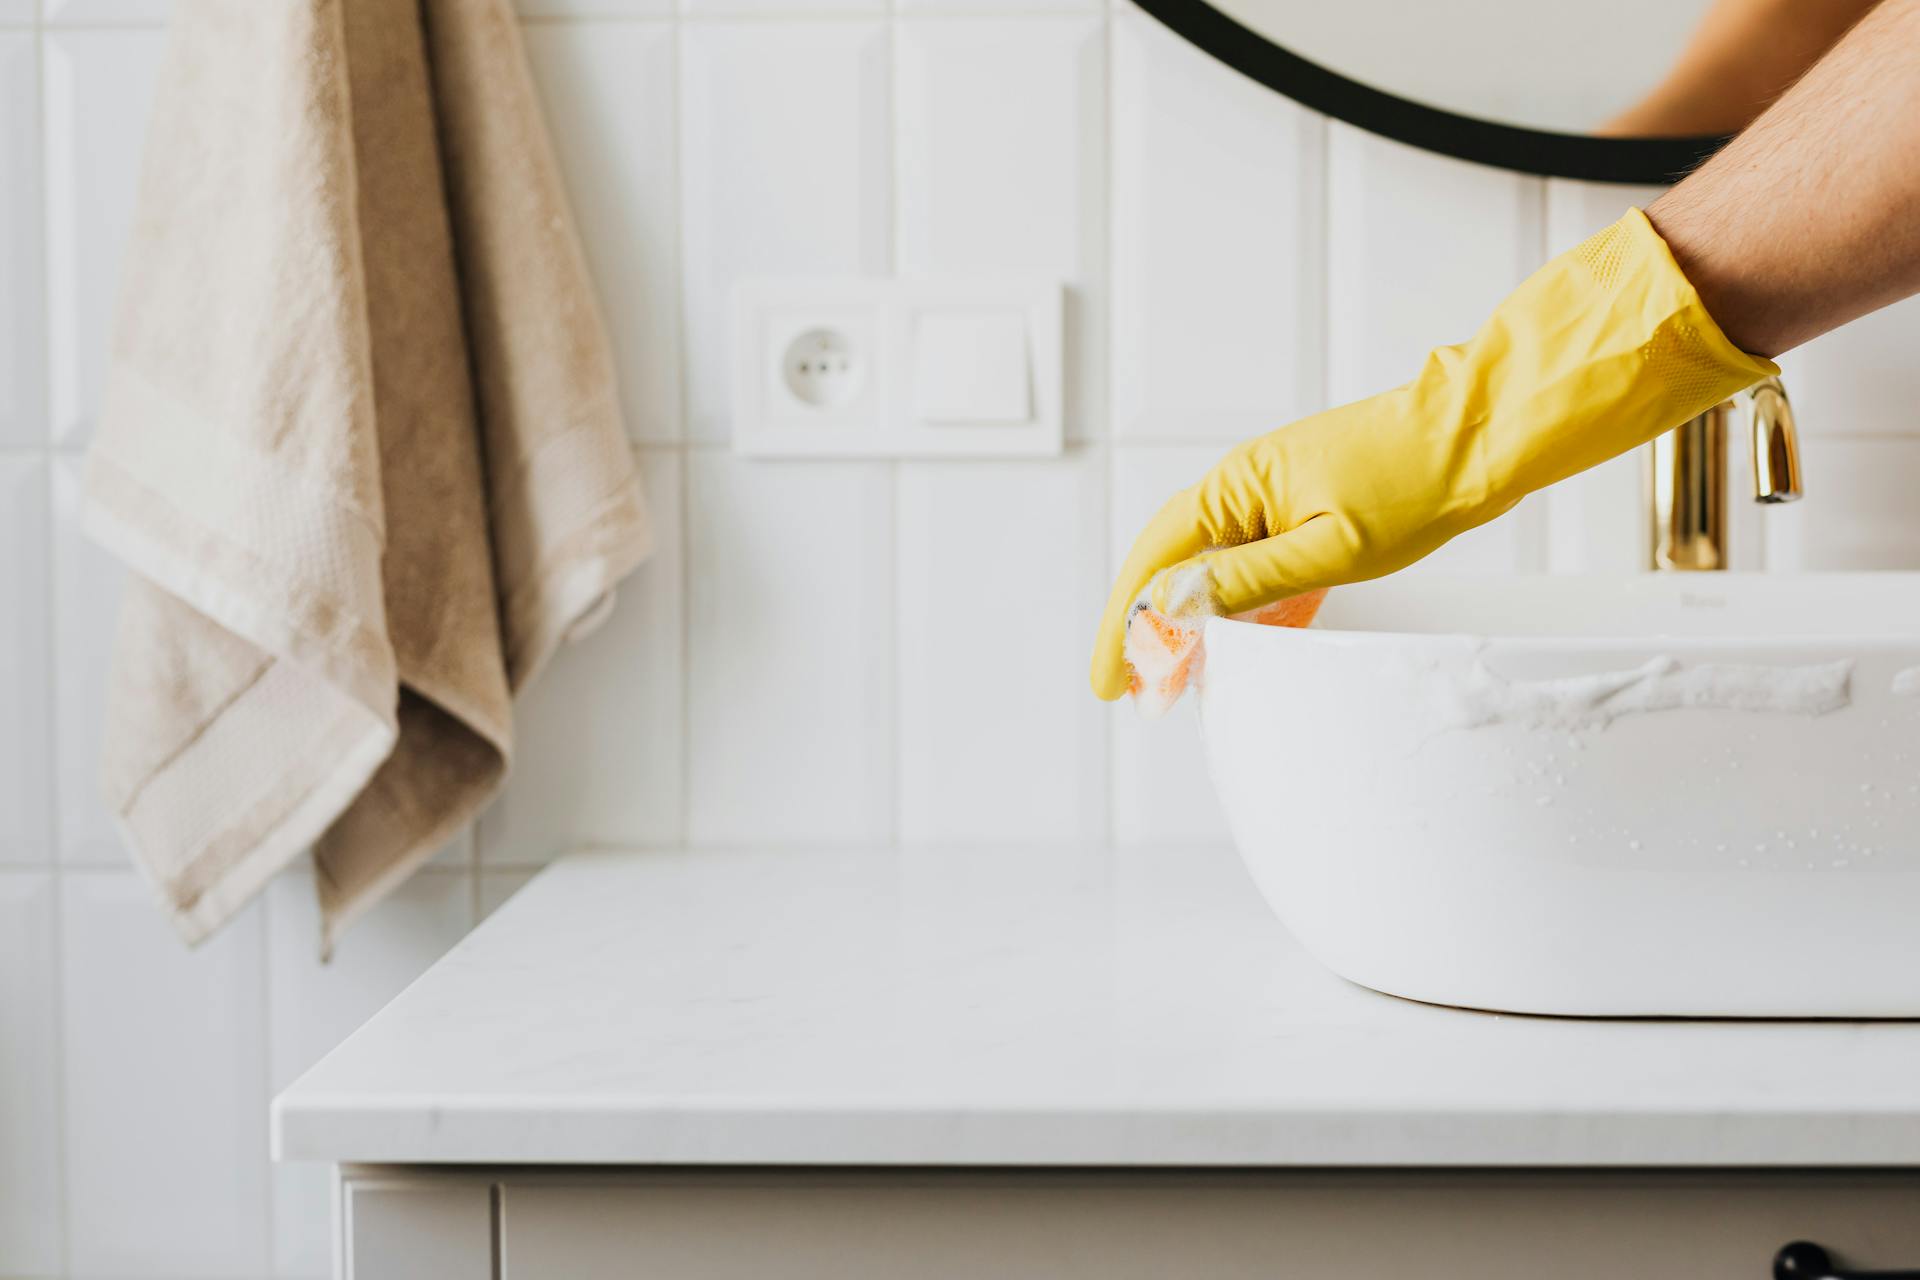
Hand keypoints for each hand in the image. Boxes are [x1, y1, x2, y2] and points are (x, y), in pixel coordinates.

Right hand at [1090, 209, 1776, 700]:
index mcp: (1236, 486)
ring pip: (1208, 571)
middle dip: (1144, 631)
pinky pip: (1251, 569)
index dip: (1125, 624)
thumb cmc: (1414, 481)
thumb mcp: (1329, 545)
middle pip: (1170, 567)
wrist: (1477, 436)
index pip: (1156, 561)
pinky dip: (1235, 612)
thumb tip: (1174, 604)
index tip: (1109, 677)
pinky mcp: (1302, 515)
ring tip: (1173, 682)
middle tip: (1129, 690)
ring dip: (1186, 625)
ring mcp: (1271, 501)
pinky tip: (1234, 649)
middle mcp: (1242, 489)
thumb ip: (1249, 579)